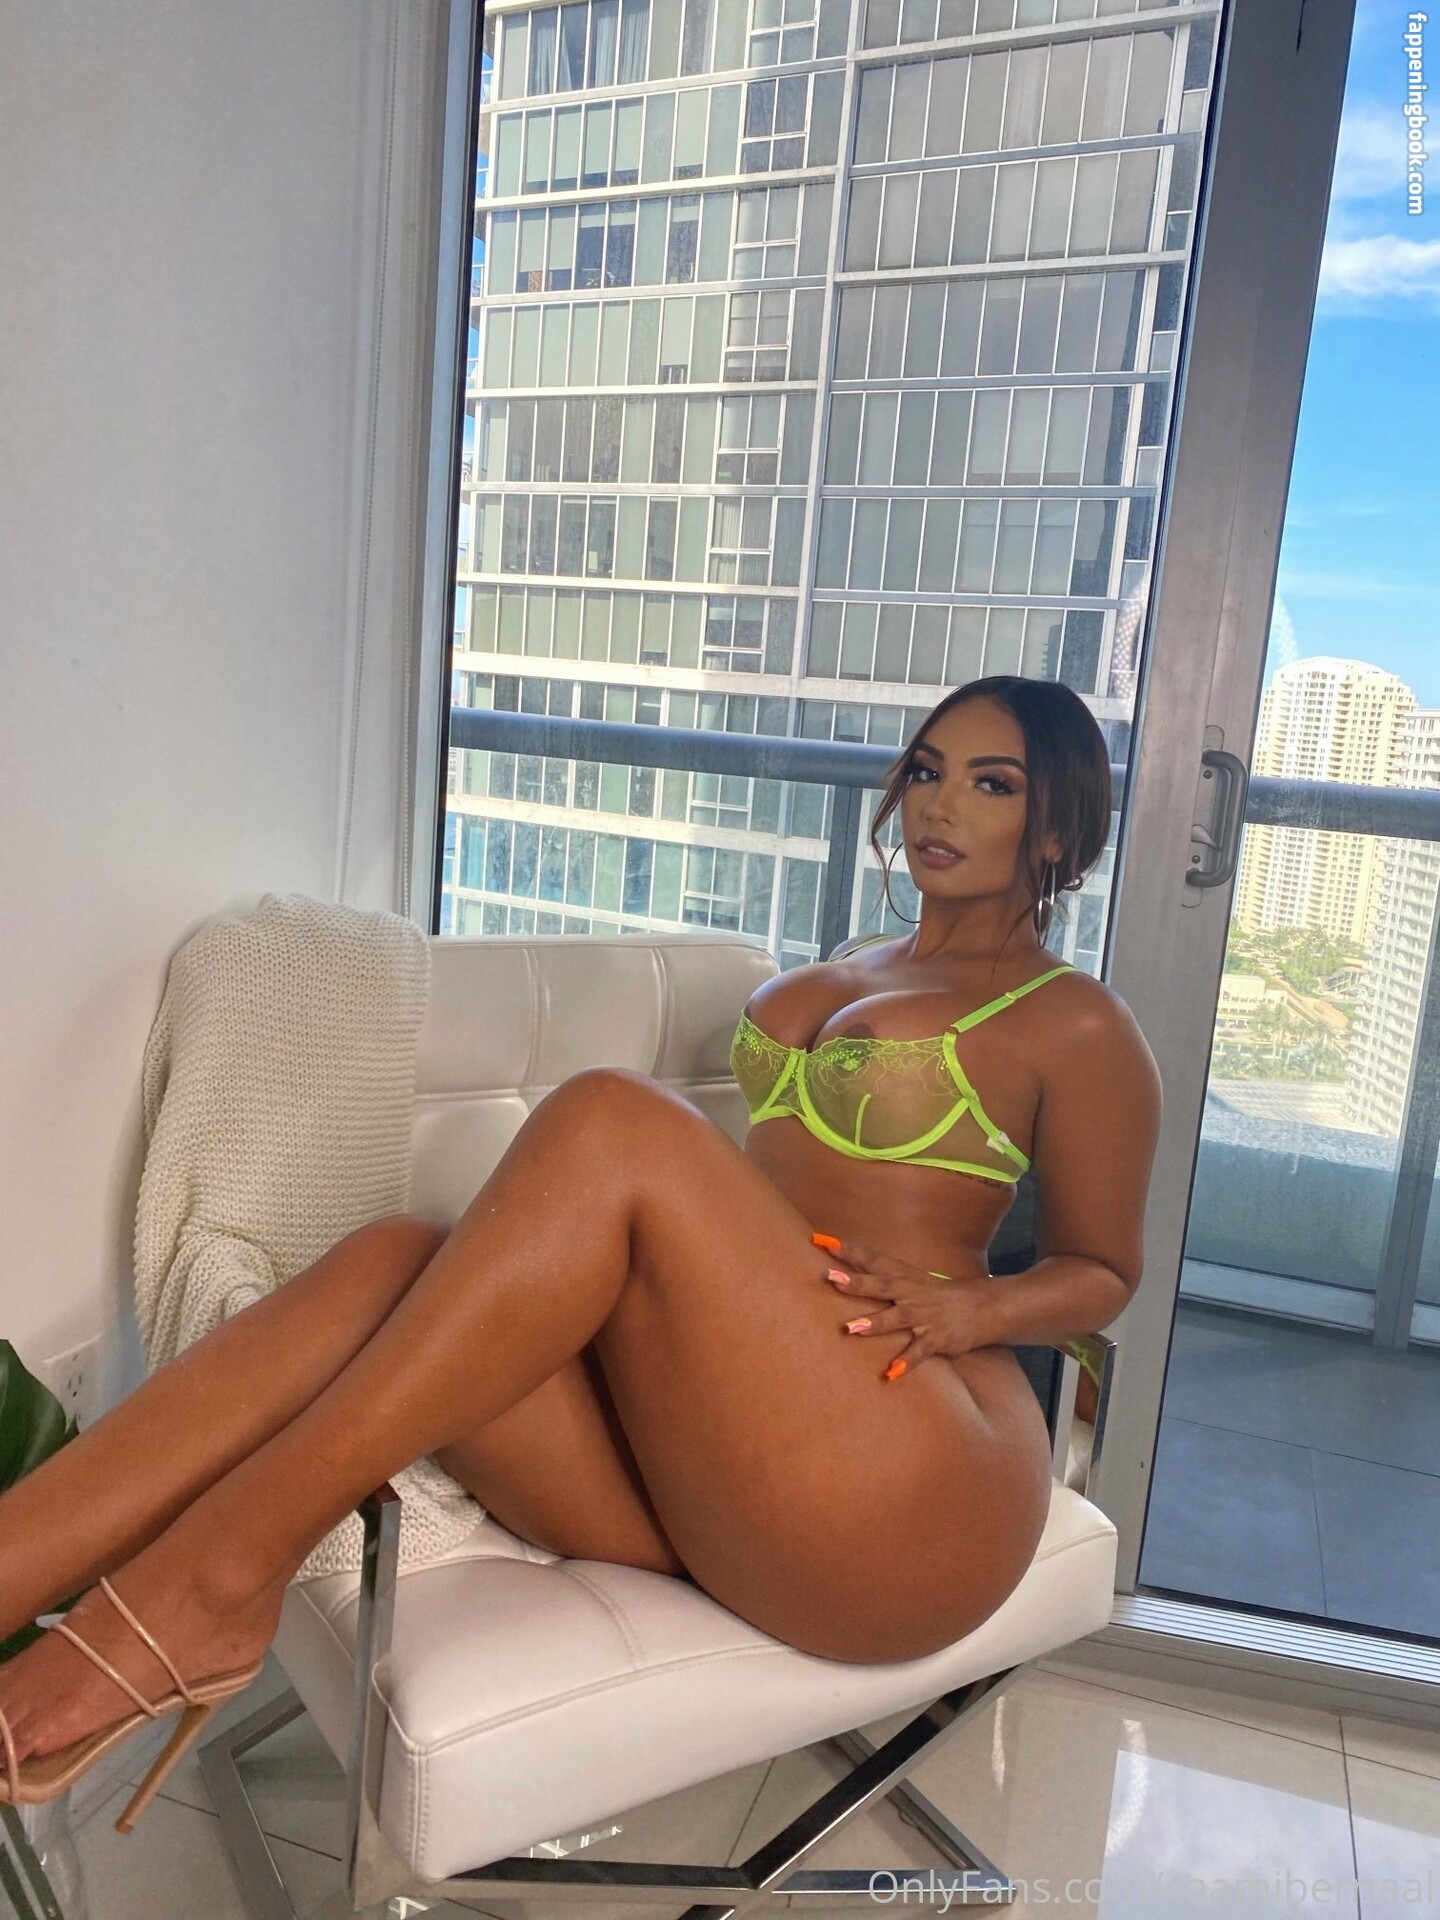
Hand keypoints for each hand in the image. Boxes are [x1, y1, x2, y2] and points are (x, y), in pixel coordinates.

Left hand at [810, 1234, 992, 1380]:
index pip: (871, 1258)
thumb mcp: (908, 1278)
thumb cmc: (933, 1293)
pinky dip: (906, 1362)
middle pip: (881, 1285)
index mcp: (902, 1275)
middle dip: (856, 1283)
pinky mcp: (937, 1338)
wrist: (982, 1307)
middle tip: (830, 1278)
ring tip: (851, 1328)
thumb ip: (876, 1276)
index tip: (820, 1240)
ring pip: (897, 1318)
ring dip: (874, 1322)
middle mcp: (910, 1292)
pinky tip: (890, 1373)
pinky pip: (919, 1351)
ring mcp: (924, 1315)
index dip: (847, 1249)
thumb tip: (839, 1271)